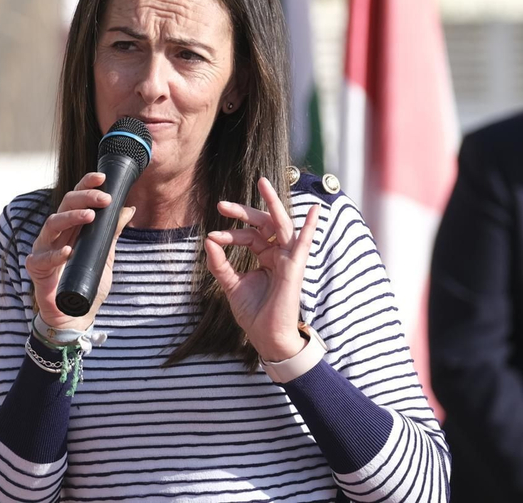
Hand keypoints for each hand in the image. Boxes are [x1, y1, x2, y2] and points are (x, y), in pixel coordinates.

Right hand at [25, 172, 135, 331]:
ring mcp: (44, 249)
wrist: (75, 315)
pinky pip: (43, 258)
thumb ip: (111, 233)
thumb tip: (128, 209)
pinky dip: (55, 254)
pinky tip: (67, 252)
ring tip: (89, 216)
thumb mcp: (105, 256)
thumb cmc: (87, 283)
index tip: (102, 177)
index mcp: (71, 227)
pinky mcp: (36, 268)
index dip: (87, 185)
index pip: (76, 198)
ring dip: (71, 218)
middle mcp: (56, 233)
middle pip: (64, 205)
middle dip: (84, 197)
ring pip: (52, 224)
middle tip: (104, 198)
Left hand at [203, 176, 320, 360]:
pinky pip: (303, 244)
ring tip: (262, 184)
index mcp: (266, 257)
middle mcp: (278, 254)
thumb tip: (208, 240)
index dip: (230, 234)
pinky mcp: (295, 268)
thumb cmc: (254, 313)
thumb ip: (220, 263)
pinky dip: (310, 227)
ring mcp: (288, 260)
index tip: (213, 236)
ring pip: (281, 225)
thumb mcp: (231, 284)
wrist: (267, 338)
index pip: (249, 235)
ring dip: (272, 204)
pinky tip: (314, 210)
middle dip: (244, 212)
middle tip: (222, 205)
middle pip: (264, 224)